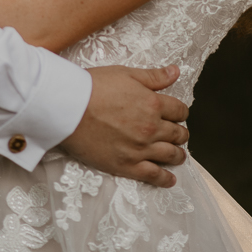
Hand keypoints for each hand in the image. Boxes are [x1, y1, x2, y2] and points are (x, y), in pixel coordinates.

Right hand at [61, 64, 189, 187]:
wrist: (70, 107)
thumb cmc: (95, 87)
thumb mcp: (127, 74)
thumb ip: (154, 76)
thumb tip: (176, 72)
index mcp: (153, 104)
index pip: (179, 110)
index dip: (181, 112)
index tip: (178, 114)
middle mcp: (151, 128)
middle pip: (177, 134)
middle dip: (181, 133)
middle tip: (179, 134)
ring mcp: (140, 149)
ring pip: (170, 155)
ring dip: (178, 155)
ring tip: (179, 155)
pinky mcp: (127, 166)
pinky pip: (153, 176)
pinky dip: (165, 179)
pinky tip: (170, 179)